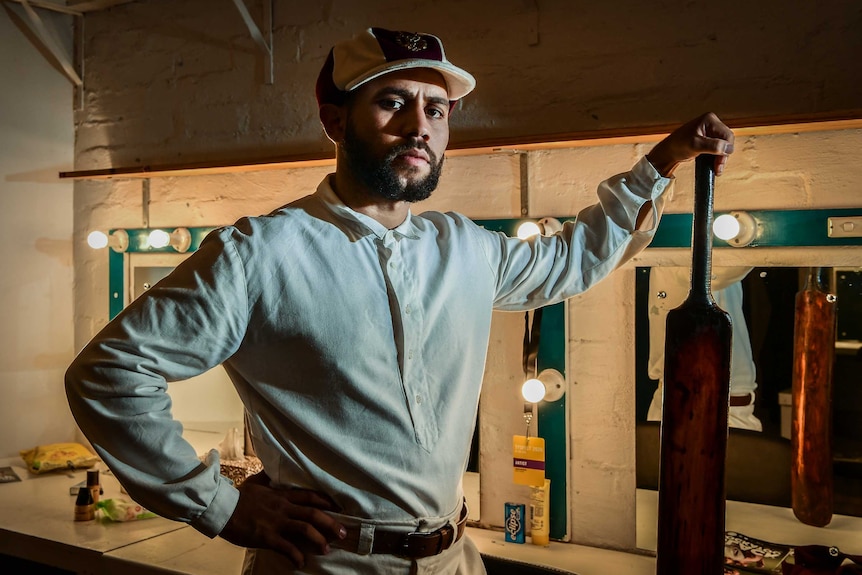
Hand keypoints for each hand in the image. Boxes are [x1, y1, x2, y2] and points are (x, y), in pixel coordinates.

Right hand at [219, 470, 346, 568]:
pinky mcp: (266, 536)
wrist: (222, 508)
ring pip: (304, 529)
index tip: (338, 507)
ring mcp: (276, 522)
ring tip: (327, 549)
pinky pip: (286, 547)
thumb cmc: (238, 496)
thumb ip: (268, 477)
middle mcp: (283, 507)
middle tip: (343, 532)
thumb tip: (273, 467)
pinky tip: (301, 563)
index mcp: (282, 495)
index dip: (326, 501)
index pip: (310, 496)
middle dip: (331, 523)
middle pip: (313, 513)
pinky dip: (296, 556)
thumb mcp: (256, 481)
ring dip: (319, 539)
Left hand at [646, 112, 734, 176]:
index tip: (720, 162)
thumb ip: (713, 145)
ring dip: (721, 157)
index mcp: (709, 120)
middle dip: (723, 155)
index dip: (726, 149)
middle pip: (727, 140)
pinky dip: (717, 157)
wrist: (668, 153)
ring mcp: (710, 131)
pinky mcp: (708, 139)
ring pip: (724, 145)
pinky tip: (714, 165)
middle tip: (718, 167)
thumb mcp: (695, 145)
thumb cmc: (677, 145)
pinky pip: (718, 148)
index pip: (726, 134)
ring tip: (716, 168)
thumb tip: (728, 148)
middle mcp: (711, 123)